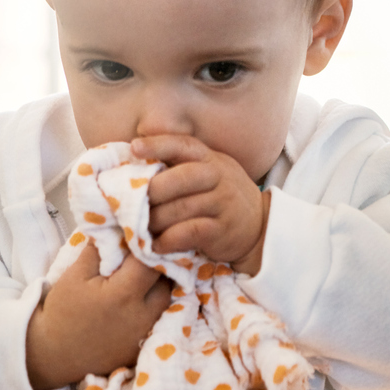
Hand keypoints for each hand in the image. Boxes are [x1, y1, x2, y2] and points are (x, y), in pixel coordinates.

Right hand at [26, 241, 171, 389]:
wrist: (53, 355)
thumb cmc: (62, 312)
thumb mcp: (75, 275)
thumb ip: (100, 249)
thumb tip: (119, 227)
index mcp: (124, 294)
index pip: (152, 261)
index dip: (149, 248)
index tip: (142, 239)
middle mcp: (143, 315)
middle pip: (167, 280)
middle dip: (158, 266)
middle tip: (145, 256)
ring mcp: (147, 333)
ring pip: (168, 299)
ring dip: (159, 285)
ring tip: (143, 277)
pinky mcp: (145, 345)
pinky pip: (161, 318)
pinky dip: (156, 306)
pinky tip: (142, 299)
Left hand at [131, 135, 269, 274]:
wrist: (258, 226)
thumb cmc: (220, 196)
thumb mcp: (209, 171)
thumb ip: (180, 164)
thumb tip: (134, 156)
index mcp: (209, 158)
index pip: (182, 145)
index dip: (158, 145)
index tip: (134, 148)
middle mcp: (218, 176)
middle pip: (179, 178)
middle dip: (151, 192)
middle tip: (131, 204)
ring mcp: (223, 202)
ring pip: (180, 208)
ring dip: (154, 220)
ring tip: (140, 228)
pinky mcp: (222, 229)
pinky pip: (189, 232)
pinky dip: (168, 240)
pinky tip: (157, 244)